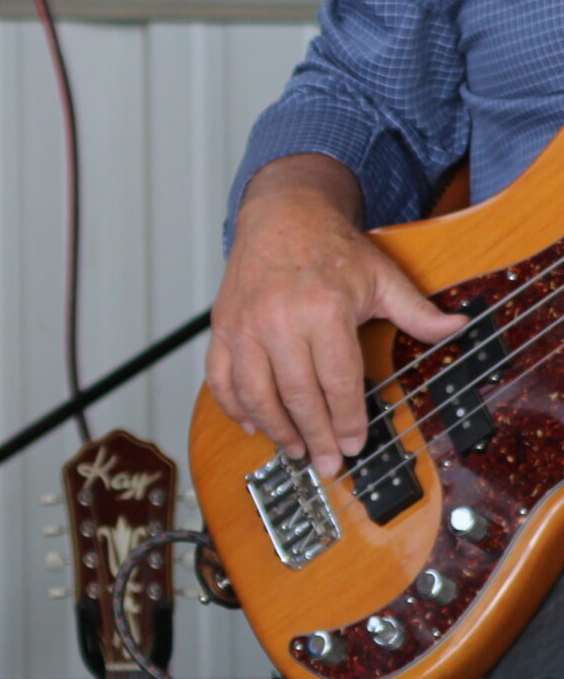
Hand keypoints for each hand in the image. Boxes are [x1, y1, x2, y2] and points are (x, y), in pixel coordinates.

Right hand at [206, 154, 463, 478]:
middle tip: (327, 463)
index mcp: (322, 311)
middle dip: (315, 437)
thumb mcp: (382, 276)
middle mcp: (278, 320)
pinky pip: (220, 377)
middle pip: (298, 396)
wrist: (282, 214)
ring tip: (294, 449)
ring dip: (275, 428)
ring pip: (255, 393)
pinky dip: (233, 405)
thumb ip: (417, 310)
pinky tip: (252, 423)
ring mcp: (244, 325)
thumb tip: (457, 327)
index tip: (354, 444)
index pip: (338, 383)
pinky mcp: (222, 326)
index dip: (348, 421)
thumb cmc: (331, 248)